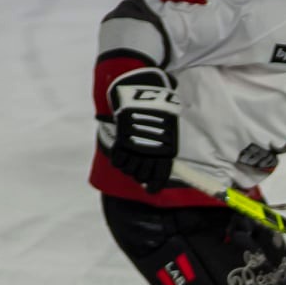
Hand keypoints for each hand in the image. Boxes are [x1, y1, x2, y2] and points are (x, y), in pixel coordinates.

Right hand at [107, 68, 179, 189]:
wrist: (144, 95)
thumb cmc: (159, 112)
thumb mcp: (168, 132)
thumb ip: (163, 151)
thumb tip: (157, 167)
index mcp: (166, 152)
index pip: (159, 177)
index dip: (154, 185)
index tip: (150, 189)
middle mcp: (151, 154)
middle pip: (141, 175)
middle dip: (139, 173)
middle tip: (138, 166)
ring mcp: (136, 149)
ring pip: (128, 170)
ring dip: (128, 166)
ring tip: (130, 157)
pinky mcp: (122, 143)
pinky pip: (117, 160)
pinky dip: (117, 158)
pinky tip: (120, 153)